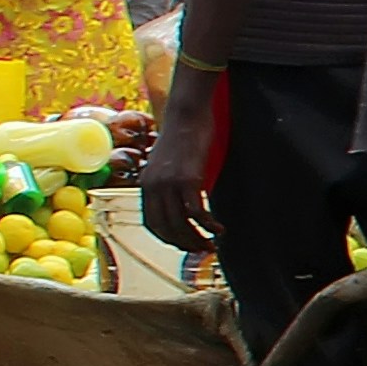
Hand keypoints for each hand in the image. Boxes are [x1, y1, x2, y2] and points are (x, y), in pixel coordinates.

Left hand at [141, 63, 222, 252]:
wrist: (186, 115)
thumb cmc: (182, 136)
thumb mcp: (169, 164)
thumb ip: (170, 183)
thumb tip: (182, 200)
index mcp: (146, 184)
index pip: (151, 223)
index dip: (168, 239)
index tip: (184, 245)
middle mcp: (153, 187)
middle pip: (166, 228)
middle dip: (185, 244)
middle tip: (202, 250)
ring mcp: (169, 184)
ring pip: (180, 224)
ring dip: (197, 239)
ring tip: (212, 244)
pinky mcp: (188, 180)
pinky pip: (197, 212)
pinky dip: (209, 225)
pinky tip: (220, 228)